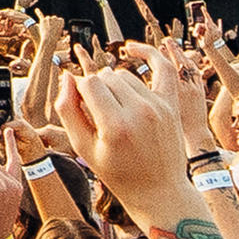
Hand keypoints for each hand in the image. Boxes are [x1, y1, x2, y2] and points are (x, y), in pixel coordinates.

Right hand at [59, 63, 197, 214]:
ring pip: (125, 75)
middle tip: (96, 115)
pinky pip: (161, 67)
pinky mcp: (171, 104)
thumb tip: (67, 76)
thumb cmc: (118, 173)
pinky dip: (148, 54)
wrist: (160, 190)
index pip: (89, 83)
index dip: (79, 92)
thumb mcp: (84, 148)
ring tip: (112, 108)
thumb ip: (68, 111)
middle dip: (95, 91)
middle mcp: (140, 112)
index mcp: (115, 126)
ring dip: (114, 85)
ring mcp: (159, 106)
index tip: (80, 109)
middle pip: (106, 77)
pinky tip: (130, 48)